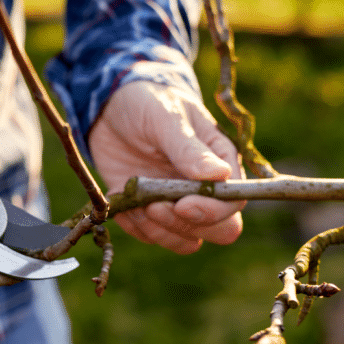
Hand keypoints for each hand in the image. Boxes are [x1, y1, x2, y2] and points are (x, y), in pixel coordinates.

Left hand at [89, 81, 244, 253]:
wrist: (110, 106)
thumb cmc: (147, 102)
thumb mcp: (166, 118)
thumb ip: (189, 149)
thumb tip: (220, 176)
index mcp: (220, 161)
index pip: (233, 201)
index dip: (211, 211)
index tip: (182, 205)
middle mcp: (204, 188)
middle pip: (219, 231)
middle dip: (185, 226)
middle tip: (154, 207)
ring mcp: (177, 203)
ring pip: (186, 241)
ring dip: (158, 230)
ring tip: (133, 203)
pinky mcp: (149, 211)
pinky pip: (151, 235)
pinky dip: (134, 226)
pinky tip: (120, 201)